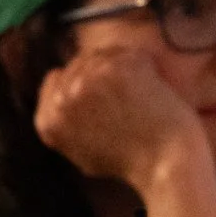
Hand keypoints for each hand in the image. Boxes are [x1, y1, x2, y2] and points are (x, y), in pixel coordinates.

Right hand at [33, 48, 210, 194]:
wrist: (166, 163)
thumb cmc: (131, 163)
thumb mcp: (82, 154)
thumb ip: (66, 126)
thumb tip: (60, 100)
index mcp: (49, 121)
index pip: (54, 79)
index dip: (78, 82)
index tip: (100, 90)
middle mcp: (63, 98)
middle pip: (79, 62)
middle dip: (101, 73)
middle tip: (127, 94)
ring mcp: (88, 80)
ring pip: (103, 54)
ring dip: (123, 67)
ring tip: (140, 95)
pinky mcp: (117, 67)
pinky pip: (130, 53)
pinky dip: (145, 66)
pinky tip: (152, 88)